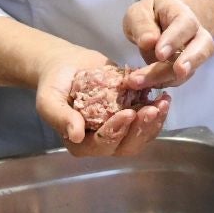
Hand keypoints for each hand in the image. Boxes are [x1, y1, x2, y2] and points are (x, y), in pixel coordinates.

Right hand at [35, 49, 170, 157]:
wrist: (66, 66)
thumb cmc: (53, 84)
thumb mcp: (49, 99)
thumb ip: (60, 118)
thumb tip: (75, 136)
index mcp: (81, 143)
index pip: (102, 144)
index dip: (117, 131)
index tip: (128, 113)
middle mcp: (102, 141)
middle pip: (127, 146)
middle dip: (141, 129)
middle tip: (152, 109)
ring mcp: (120, 129)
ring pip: (141, 135)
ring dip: (154, 121)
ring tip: (163, 102)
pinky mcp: (131, 115)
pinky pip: (148, 120)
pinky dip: (158, 111)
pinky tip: (164, 97)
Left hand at [122, 0, 213, 90]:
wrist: (157, 23)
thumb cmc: (149, 15)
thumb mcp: (138, 13)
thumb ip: (142, 25)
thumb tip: (149, 42)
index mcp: (183, 14)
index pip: (186, 25)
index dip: (175, 40)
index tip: (160, 54)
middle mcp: (195, 34)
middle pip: (201, 48)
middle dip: (186, 63)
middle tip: (175, 72)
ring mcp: (194, 54)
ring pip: (189, 69)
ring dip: (165, 78)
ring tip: (138, 82)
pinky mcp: (186, 70)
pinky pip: (178, 79)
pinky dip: (161, 83)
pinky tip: (141, 83)